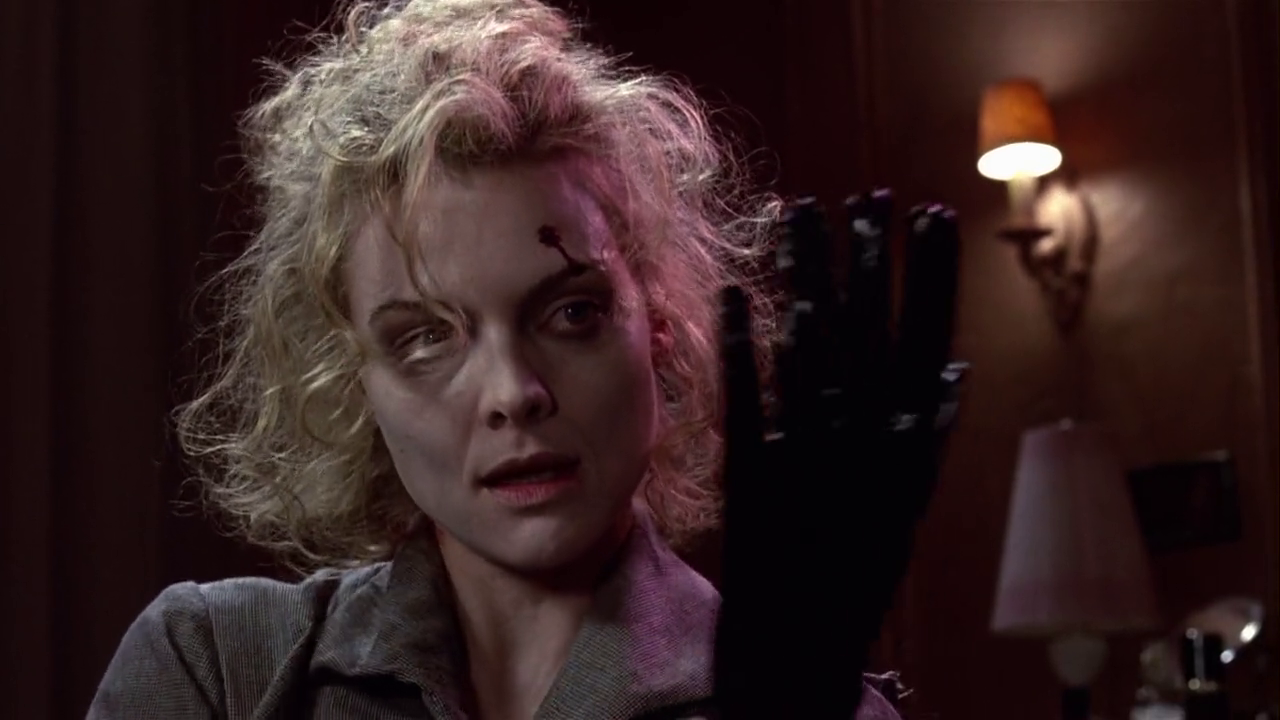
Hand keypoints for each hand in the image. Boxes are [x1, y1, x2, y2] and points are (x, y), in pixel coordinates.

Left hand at [713, 190, 966, 718]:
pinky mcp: (752, 483)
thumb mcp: (902, 513)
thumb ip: (924, 442)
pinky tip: (736, 294)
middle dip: (870, 262)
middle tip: (864, 195)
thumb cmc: (849, 581)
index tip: (927, 215)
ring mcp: (810, 466)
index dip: (928, 279)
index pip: (927, 347)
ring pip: (813, 357)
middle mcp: (866, 454)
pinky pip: (749, 405)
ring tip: (799, 216)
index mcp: (908, 457)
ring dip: (807, 283)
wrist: (796, 661)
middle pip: (871, 338)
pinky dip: (745, 349)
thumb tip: (950, 371)